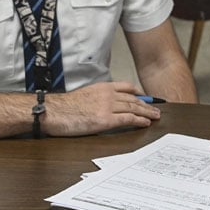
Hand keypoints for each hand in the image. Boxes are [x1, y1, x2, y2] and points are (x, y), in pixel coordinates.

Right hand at [43, 81, 160, 135]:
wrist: (52, 111)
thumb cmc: (63, 107)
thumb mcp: (84, 95)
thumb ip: (97, 98)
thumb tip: (104, 106)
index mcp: (102, 87)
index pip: (126, 87)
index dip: (139, 92)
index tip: (146, 97)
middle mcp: (107, 95)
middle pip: (133, 98)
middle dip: (147, 104)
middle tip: (156, 110)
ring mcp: (107, 106)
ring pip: (134, 108)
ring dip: (147, 113)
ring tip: (155, 117)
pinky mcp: (105, 119)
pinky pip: (127, 119)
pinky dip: (139, 121)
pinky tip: (145, 123)